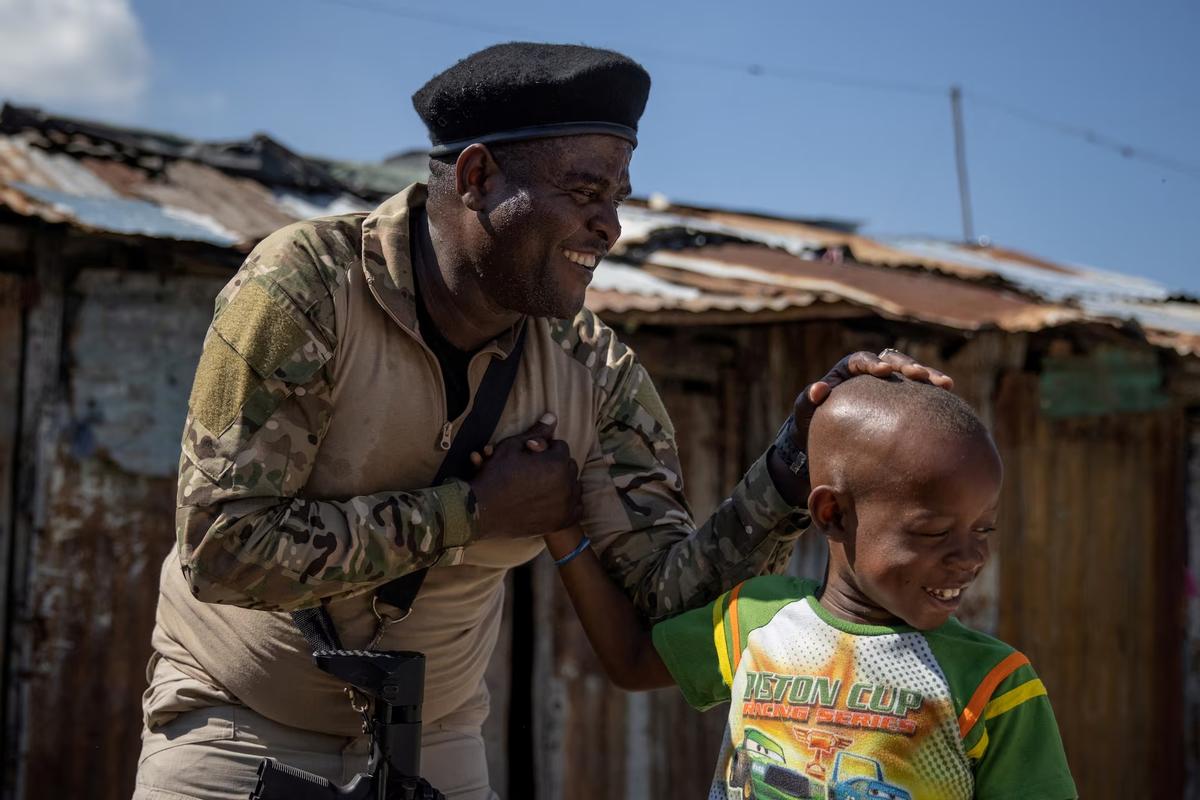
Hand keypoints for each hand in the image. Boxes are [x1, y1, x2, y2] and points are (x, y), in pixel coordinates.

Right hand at [469, 413, 582, 539]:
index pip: (561, 447)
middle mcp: (566, 485)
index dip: (545, 448)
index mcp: (556, 464)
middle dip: (556, 465)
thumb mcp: (512, 447)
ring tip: (544, 483)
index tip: (532, 454)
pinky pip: (577, 508)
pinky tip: (554, 500)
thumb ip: (536, 432)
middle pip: (569, 466)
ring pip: (575, 486)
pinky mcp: (561, 521)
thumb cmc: (495, 475)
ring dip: (563, 482)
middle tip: (537, 469)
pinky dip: (568, 503)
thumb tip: (553, 416)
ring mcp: (565, 505)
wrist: (482, 510)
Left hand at [793, 349, 953, 440]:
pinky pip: (919, 393)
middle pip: (893, 360)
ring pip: (911, 374)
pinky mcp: (902, 400)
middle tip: (920, 376)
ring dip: (928, 376)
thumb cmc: (813, 421)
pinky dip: (933, 394)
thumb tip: (818, 389)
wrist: (827, 439)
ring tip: (945, 384)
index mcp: (848, 370)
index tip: (883, 371)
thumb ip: (808, 400)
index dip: (873, 363)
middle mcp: (871, 372)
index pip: (861, 359)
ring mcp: (889, 385)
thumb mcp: (805, 411)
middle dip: (907, 366)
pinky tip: (950, 399)